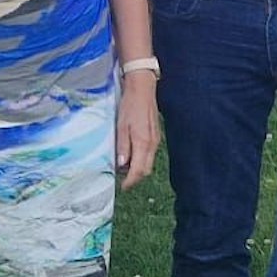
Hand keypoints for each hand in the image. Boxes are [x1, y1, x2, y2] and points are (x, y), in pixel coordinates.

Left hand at [116, 73, 159, 188]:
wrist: (142, 89)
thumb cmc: (130, 105)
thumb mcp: (121, 126)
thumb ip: (123, 146)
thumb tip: (122, 165)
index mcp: (143, 142)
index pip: (139, 170)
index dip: (131, 181)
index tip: (122, 187)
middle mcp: (152, 143)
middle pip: (146, 169)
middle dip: (135, 178)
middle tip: (121, 180)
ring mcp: (155, 140)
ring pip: (148, 162)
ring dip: (137, 168)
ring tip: (123, 167)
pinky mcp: (155, 136)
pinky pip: (149, 154)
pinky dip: (141, 159)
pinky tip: (131, 155)